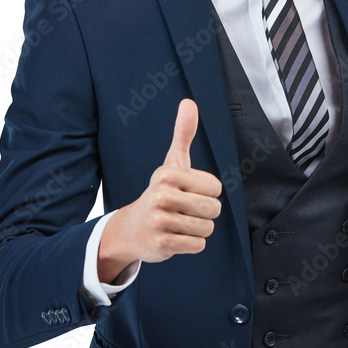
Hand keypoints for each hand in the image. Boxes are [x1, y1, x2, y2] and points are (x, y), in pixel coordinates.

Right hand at [97, 99, 221, 280]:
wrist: (132, 228)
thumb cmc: (161, 192)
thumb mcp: (172, 162)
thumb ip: (183, 133)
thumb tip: (189, 102)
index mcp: (167, 174)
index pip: (215, 187)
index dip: (207, 192)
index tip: (188, 192)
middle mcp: (161, 196)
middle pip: (214, 208)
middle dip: (205, 213)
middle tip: (186, 210)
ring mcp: (160, 221)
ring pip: (207, 228)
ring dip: (198, 229)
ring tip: (180, 223)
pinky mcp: (161, 244)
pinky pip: (198, 245)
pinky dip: (191, 244)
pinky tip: (176, 237)